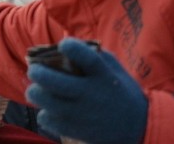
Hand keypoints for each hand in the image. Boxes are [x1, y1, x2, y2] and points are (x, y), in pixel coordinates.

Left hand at [26, 38, 147, 143]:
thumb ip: (93, 54)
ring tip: (38, 89)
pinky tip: (50, 108)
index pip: (87, 59)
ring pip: (45, 101)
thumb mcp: (114, 69)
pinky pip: (47, 119)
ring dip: (35, 92)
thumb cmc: (120, 91)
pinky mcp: (75, 130)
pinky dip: (44, 112)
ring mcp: (82, 115)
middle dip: (36, 72)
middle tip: (34, 70)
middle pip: (54, 81)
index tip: (63, 44)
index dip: (71, 47)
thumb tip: (66, 42)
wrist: (139, 127)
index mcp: (104, 76)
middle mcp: (92, 95)